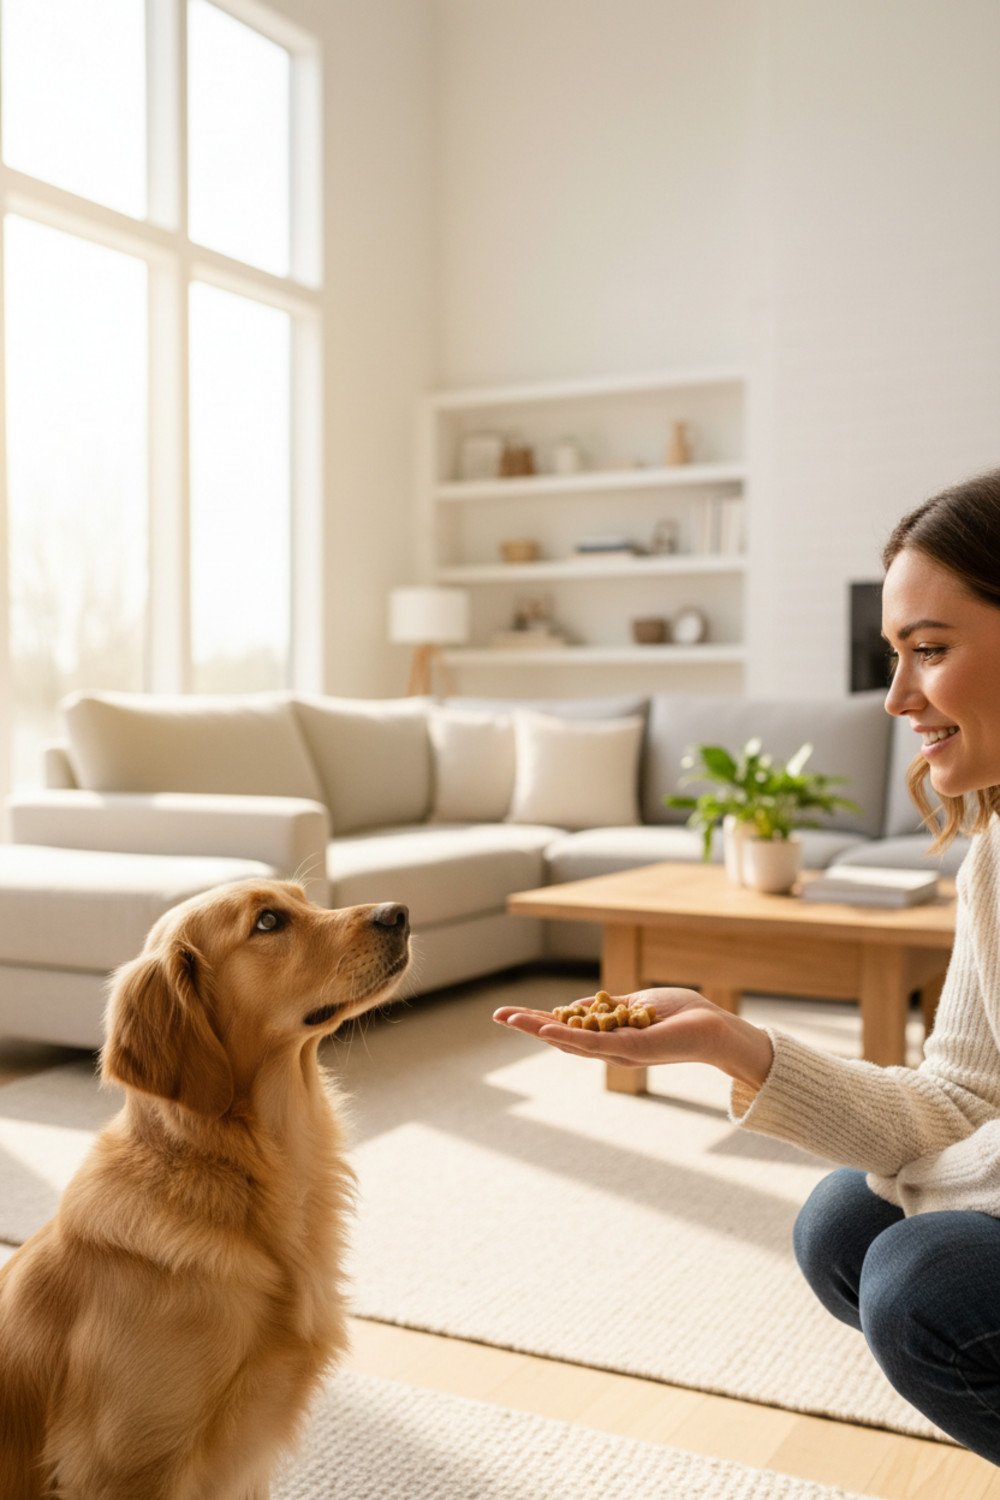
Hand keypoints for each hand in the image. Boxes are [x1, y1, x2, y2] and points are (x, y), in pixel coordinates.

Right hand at [493, 988, 773, 1088]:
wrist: (716, 1029)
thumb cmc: (682, 1016)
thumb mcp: (634, 1004)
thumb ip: (606, 1007)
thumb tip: (574, 1006)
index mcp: (609, 1036)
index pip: (567, 1028)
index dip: (539, 1020)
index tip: (512, 1011)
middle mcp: (609, 1049)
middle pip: (561, 1038)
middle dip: (528, 1026)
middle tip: (497, 1014)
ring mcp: (619, 1051)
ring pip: (570, 1041)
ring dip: (538, 1029)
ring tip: (509, 1018)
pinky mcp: (632, 1049)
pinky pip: (594, 1042)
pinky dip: (567, 1036)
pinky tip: (546, 1028)